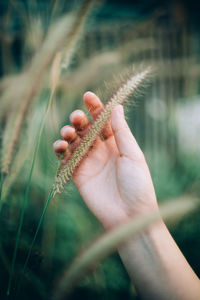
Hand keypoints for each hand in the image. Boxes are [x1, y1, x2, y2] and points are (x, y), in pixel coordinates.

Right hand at [53, 92, 157, 228]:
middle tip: (77, 116)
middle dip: (80, 119)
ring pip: (74, 141)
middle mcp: (101, 151)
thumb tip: (116, 107)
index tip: (88, 96)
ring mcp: (89, 162)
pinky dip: (61, 150)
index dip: (96, 108)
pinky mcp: (78, 175)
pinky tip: (61, 146)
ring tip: (69, 132)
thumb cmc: (137, 184)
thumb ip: (121, 131)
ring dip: (68, 133)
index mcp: (117, 144)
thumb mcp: (132, 154)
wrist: (130, 215)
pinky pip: (65, 159)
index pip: (103, 121)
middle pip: (86, 129)